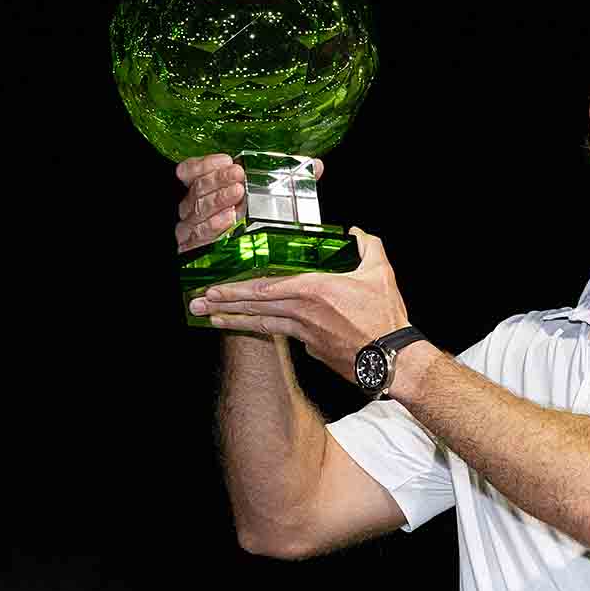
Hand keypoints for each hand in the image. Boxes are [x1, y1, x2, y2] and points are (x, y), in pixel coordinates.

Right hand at [174, 154, 323, 252]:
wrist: (252, 263)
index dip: (206, 164)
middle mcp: (195, 206)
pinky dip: (212, 227)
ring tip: (237, 194)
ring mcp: (192, 228)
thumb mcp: (275, 198)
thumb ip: (291, 179)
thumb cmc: (258, 223)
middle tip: (239, 176)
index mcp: (207, 188)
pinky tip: (227, 220)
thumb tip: (315, 166)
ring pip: (197, 210)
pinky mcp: (194, 250)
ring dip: (217, 200)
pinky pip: (197, 236)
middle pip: (198, 188)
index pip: (191, 170)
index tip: (228, 160)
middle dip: (218, 180)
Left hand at [187, 228, 408, 383]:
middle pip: (255, 307)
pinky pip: (285, 335)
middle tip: (197, 304)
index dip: (236, 289)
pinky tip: (257, 328)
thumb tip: (356, 232)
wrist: (392, 357)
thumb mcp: (380, 272)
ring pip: (263, 324)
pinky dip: (267, 330)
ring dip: (235, 321)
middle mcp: (302, 313)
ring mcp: (305, 335)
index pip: (265, 289)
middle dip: (223, 305)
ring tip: (211, 319)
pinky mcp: (313, 350)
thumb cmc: (384, 316)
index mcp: (314, 290)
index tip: (214, 289)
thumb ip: (367, 245)